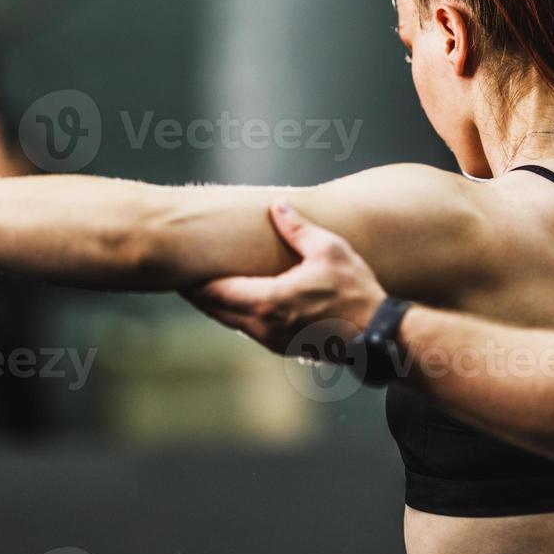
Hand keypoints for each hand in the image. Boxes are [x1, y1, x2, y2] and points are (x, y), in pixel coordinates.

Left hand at [183, 201, 386, 358]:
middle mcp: (263, 325)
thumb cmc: (355, 291)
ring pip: (229, 322)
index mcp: (269, 301)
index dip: (193, 280)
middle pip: (215, 309)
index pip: (216, 291)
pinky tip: (233, 301)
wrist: (375, 334)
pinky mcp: (282, 347)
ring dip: (215, 305)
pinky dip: (234, 314)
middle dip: (197, 293)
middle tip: (179, 275)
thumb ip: (298, 228)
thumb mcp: (329, 250)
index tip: (178, 267)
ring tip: (201, 286)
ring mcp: (271, 340)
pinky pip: (247, 329)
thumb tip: (277, 206)